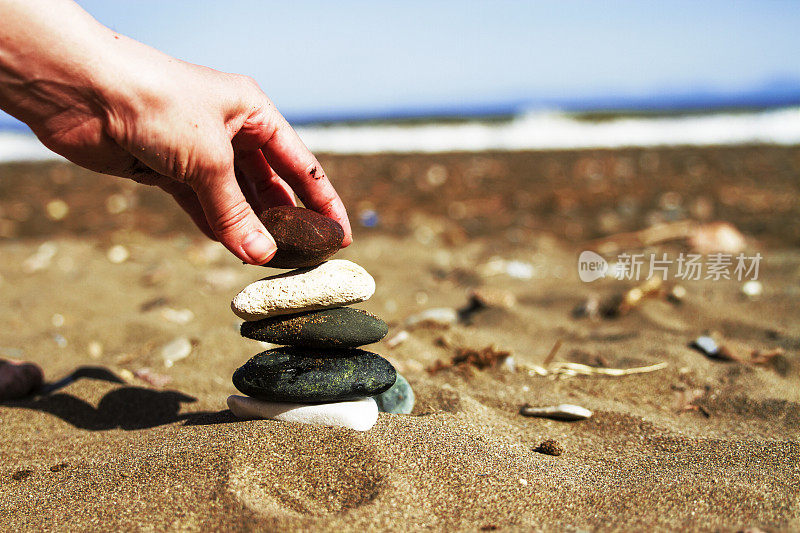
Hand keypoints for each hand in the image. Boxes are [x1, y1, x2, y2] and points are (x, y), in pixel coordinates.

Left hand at [0, 0, 351, 264]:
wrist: (82, 92)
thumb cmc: (156, 104)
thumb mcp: (210, 160)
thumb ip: (236, 211)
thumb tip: (261, 255)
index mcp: (252, 111)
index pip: (300, 162)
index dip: (323, 200)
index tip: (340, 234)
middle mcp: (229, 130)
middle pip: (269, 183)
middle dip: (286, 219)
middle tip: (305, 256)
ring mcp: (197, 151)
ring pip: (234, 198)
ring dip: (250, 228)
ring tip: (271, 261)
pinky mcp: (166, 169)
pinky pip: (201, 205)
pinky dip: (216, 226)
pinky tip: (234, 250)